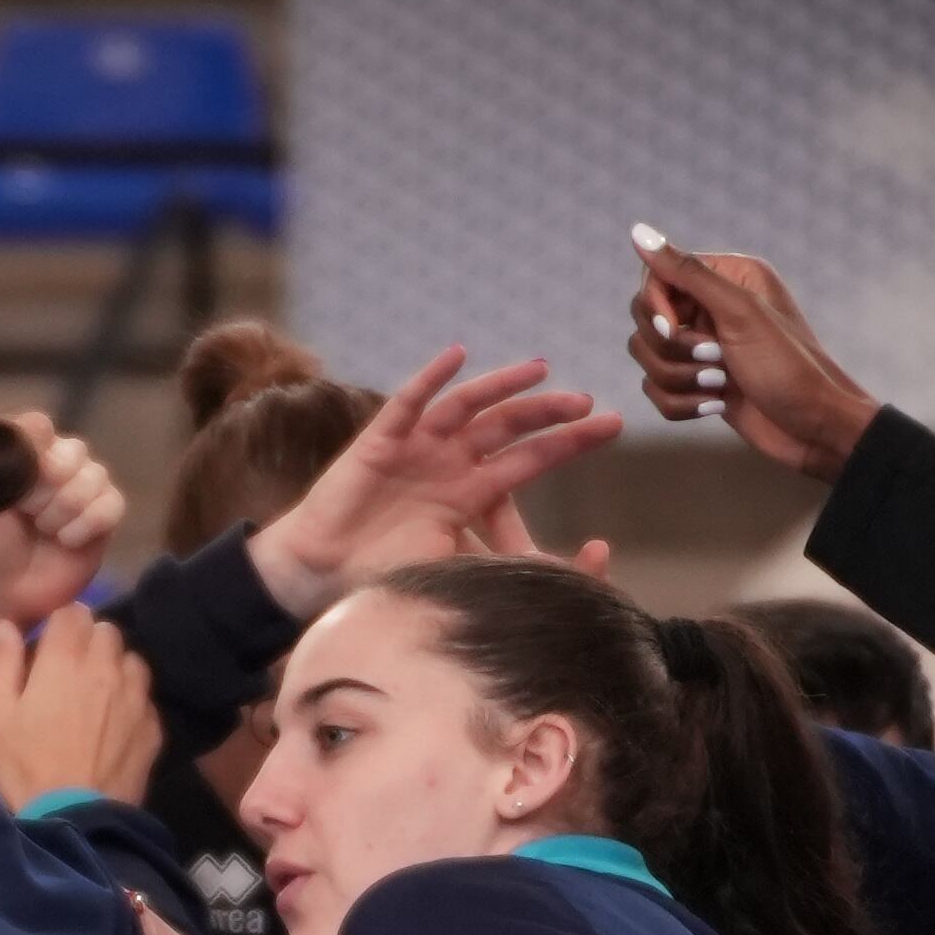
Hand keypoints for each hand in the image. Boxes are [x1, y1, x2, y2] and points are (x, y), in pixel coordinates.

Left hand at [0, 413, 125, 631]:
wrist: (9, 592)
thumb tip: (22, 442)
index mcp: (25, 452)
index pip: (37, 425)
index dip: (32, 445)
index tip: (20, 472)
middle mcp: (58, 460)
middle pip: (72, 450)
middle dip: (47, 485)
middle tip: (28, 512)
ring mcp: (86, 485)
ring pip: (94, 476)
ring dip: (65, 507)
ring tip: (45, 530)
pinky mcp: (106, 513)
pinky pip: (112, 504)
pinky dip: (87, 523)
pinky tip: (67, 540)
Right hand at [0, 610, 157, 810]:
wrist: (73, 821)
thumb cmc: (24, 768)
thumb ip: (2, 664)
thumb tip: (8, 626)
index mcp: (64, 660)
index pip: (74, 612)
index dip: (60, 624)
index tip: (50, 644)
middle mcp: (106, 668)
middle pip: (106, 630)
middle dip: (89, 641)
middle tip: (71, 670)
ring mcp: (135, 696)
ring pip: (131, 658)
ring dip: (115, 666)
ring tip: (98, 693)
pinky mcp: (153, 725)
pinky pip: (145, 695)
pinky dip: (131, 699)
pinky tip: (116, 722)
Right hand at [247, 346, 622, 614]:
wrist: (322, 576)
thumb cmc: (385, 576)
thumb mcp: (461, 575)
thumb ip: (514, 570)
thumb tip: (585, 562)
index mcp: (470, 494)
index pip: (531, 459)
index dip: (570, 441)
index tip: (613, 425)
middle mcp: (448, 462)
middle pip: (507, 427)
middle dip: (548, 413)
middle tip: (587, 402)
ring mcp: (415, 447)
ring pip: (466, 407)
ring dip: (501, 387)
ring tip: (540, 371)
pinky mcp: (379, 441)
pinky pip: (408, 403)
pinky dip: (431, 379)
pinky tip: (457, 358)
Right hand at [624, 235, 881, 482]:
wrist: (815, 429)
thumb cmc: (790, 367)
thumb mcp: (739, 312)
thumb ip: (687, 272)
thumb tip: (638, 231)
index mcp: (728, 276)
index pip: (658, 276)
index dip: (655, 306)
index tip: (671, 329)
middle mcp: (713, 307)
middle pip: (645, 318)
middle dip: (672, 349)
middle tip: (717, 360)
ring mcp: (703, 347)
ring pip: (648, 358)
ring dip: (679, 380)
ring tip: (720, 386)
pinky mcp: (697, 383)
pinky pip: (657, 390)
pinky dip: (681, 404)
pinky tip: (717, 407)